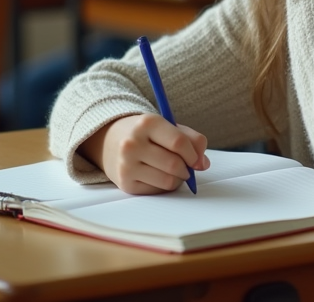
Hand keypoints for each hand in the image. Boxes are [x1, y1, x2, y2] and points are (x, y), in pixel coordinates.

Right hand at [78, 113, 209, 194]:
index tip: (197, 160)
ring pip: (168, 180)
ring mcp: (126, 164)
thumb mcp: (168, 126)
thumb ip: (192, 139)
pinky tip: (158, 175)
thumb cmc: (146, 133)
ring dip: (178, 179)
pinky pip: (157, 190)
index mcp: (147, 123)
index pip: (179, 143)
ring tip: (173, 170)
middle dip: (187, 169)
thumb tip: (203, 163)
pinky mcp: (125, 183)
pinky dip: (164, 185)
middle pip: (174, 164)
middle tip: (187, 166)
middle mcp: (132, 143)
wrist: (110, 140)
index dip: (194, 155)